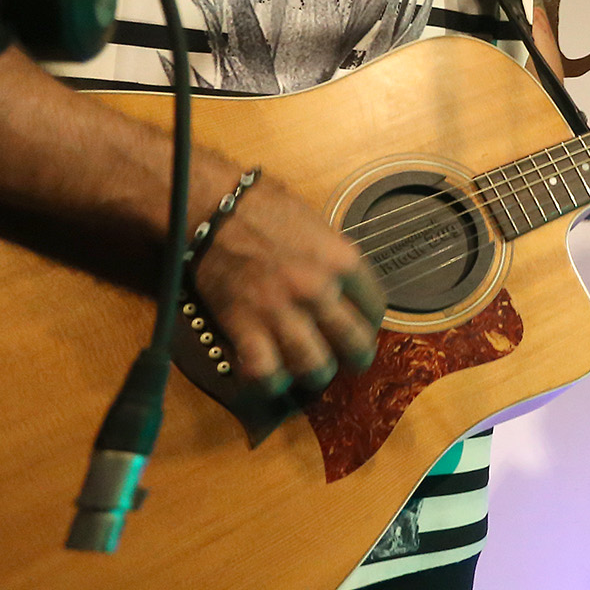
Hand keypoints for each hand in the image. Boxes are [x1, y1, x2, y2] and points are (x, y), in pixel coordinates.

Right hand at [189, 170, 385, 397]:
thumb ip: (336, 263)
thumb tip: (349, 293)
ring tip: (310, 370)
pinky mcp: (244, 326)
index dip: (370, 321)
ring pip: (314, 367)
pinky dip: (270, 381)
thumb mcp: (318, 227)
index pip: (375, 307)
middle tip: (347, 359)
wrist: (214, 207)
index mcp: (341, 261)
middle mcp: (317, 290)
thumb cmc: (267, 209)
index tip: (361, 325)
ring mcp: (280, 311)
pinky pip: (265, 372)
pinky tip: (272, 376)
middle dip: (354, 358)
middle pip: (354, 344)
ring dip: (315, 374)